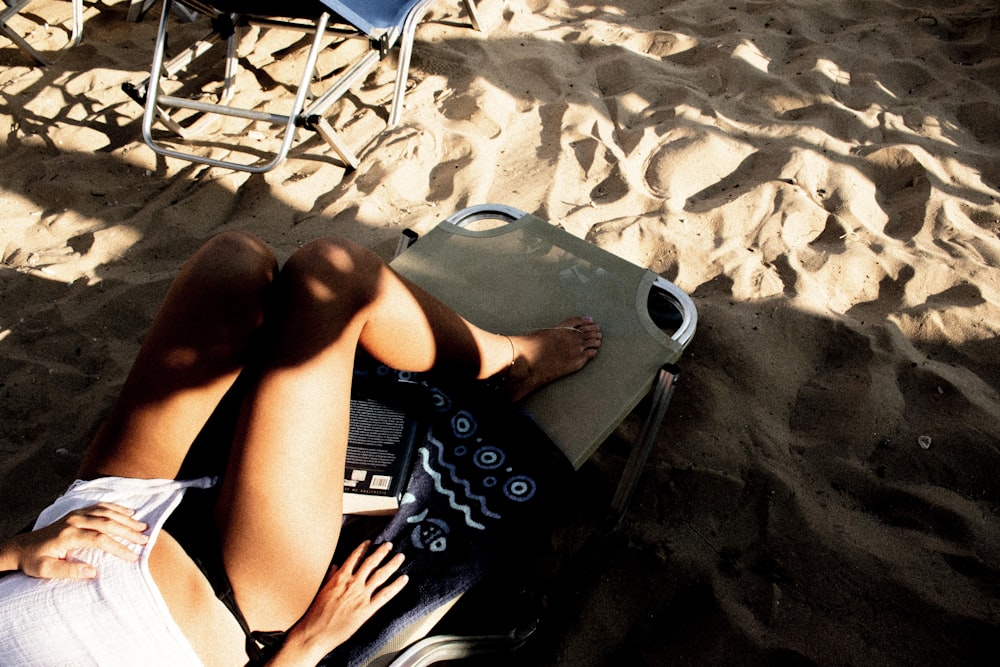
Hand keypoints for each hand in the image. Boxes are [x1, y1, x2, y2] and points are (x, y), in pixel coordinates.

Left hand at [3, 503, 148, 579]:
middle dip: (128, 531)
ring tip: (142, 526)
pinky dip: (116, 508)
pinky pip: (100, 506)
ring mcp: (76, 514)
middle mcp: (74, 521)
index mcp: (68, 535)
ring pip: (106, 512)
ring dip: (126, 519)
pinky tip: (128, 512)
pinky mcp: (76, 513)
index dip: (118, 547)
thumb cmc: (34, 561)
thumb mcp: (45, 571)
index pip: (100, 539)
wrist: (21, 547)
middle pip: (107, 522)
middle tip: (145, 539)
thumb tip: (93, 571)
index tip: (133, 556)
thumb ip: (68, 571)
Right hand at [273, 541, 407, 664]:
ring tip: (400, 557)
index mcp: (340, 577)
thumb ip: (330, 576)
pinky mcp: (367, 609)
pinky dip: (396, 586)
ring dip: (392, 564)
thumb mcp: (321, 589)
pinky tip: (404, 578)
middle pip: (371, 563)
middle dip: (381, 552)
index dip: (363, 548)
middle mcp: (353, 583)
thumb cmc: (315, 613)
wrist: (315, 632)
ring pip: (380, 575)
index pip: (354, 557)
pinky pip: (385, 594)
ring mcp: (361, 596)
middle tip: (389, 544)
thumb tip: (335, 565)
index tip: (370, 542)